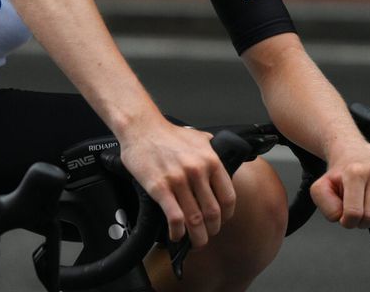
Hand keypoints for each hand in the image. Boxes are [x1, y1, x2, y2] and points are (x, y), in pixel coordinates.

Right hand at [119, 121, 237, 246]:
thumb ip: (213, 150)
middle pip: (213, 213)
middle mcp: (197, 171)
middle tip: (207, 234)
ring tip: (194, 241)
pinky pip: (174, 218)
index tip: (222, 220)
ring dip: (197, 237)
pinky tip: (176, 235)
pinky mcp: (160, 188)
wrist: (141, 128)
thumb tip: (224, 157)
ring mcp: (178, 180)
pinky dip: (177, 232)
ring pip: (195, 220)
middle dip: (212, 230)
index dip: (227, 215)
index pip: (228, 197)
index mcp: (210, 160)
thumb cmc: (167, 133)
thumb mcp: (198, 137)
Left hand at [311, 142, 369, 229]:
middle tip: (355, 210)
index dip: (347, 221)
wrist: (354, 154)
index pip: (354, 212)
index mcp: (355, 172)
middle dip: (361, 221)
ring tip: (365, 201)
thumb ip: (327, 206)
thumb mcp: (321, 188)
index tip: (343, 216)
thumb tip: (345, 217)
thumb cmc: (338, 177)